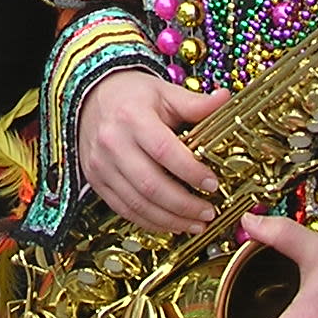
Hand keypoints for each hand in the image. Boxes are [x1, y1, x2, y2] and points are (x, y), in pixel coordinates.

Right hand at [78, 70, 228, 233]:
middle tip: (208, 212)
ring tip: (195, 224)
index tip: (212, 184)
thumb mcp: (164, 92)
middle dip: (184, 205)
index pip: (164, 150)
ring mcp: (101, 164)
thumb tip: (226, 99)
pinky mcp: (95, 179)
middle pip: (150, 184)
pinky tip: (170, 224)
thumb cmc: (132, 95)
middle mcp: (112, 142)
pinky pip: (123, 209)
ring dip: (170, 220)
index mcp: (132, 116)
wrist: (91, 98)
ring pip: (137, 203)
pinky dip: (149, 222)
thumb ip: (194, 103)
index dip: (190, 171)